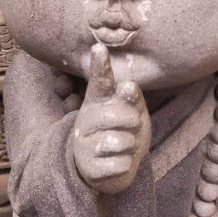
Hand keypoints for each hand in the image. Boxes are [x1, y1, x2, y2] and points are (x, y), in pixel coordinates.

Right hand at [73, 44, 150, 193]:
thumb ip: (132, 97)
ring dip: (131, 147)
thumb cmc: (126, 131)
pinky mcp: (89, 168)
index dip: (100, 65)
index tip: (99, 48)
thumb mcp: (134, 112)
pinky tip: (117, 162)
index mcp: (97, 101)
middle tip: (130, 128)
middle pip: (120, 116)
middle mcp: (85, 119)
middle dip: (133, 124)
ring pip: (122, 141)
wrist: (116, 167)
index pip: (99, 81)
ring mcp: (83, 144)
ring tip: (123, 147)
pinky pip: (121, 163)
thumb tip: (128, 86)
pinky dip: (126, 165)